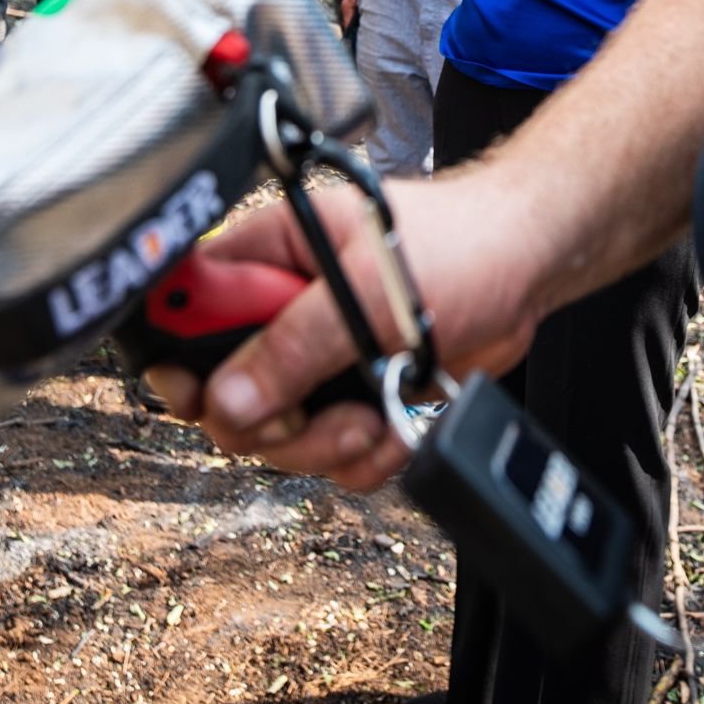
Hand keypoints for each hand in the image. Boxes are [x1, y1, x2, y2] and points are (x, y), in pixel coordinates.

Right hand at [140, 168, 542, 491]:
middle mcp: (282, 312)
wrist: (527, 273)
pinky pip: (331, 458)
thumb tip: (225, 400)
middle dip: (269, 422)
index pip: (183, 307)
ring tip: (373, 414)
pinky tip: (395, 423)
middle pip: (222, 396)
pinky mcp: (354, 398)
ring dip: (326, 444)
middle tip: (311, 413)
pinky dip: (365, 455)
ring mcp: (318, 360)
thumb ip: (293, 346)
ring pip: (277, 439)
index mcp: (267, 257)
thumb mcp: (366, 291)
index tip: (198, 393)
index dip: (176, 358)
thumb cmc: (458, 245)